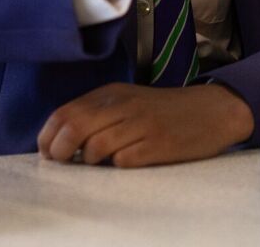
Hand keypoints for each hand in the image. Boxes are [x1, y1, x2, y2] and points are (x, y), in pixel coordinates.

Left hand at [37, 82, 252, 167]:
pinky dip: (116, 166)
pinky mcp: (159, 145)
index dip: (47, 136)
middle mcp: (124, 106)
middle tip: (62, 162)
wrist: (211, 110)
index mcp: (111, 94)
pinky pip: (124, 160)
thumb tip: (60, 142)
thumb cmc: (163, 111)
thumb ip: (96, 115)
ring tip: (97, 163)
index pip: (64, 113)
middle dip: (59, 151)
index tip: (47, 152)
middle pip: (75, 128)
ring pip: (96, 146)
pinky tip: (124, 162)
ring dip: (89, 160)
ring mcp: (142, 125)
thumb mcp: (127, 102)